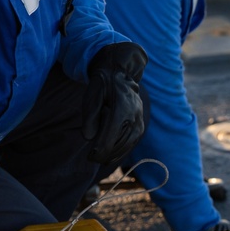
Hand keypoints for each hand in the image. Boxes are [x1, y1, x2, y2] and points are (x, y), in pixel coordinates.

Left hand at [81, 42, 146, 163]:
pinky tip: (112, 153)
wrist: (120, 73)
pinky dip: (121, 150)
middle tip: (92, 157)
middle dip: (104, 155)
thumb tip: (89, 138)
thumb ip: (90, 117)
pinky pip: (132, 143)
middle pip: (117, 147)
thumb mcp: (91, 96)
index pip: (108, 141)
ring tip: (101, 156)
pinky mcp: (140, 125)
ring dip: (113, 154)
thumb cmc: (102, 85)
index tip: (89, 156)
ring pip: (126, 147)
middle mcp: (133, 118)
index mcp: (120, 111)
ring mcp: (139, 122)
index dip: (98, 153)